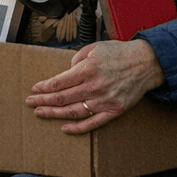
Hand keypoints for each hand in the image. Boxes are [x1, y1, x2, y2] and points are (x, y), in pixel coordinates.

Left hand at [25, 39, 164, 134]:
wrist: (147, 63)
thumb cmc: (120, 53)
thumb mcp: (94, 48)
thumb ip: (76, 60)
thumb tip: (66, 73)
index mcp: (88, 69)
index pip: (59, 82)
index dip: (44, 88)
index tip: (34, 90)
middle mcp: (95, 86)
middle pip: (62, 98)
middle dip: (43, 100)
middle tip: (30, 102)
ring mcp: (104, 100)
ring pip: (73, 111)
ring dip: (54, 113)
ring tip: (40, 113)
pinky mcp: (114, 110)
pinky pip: (93, 123)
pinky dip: (78, 128)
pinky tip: (64, 128)